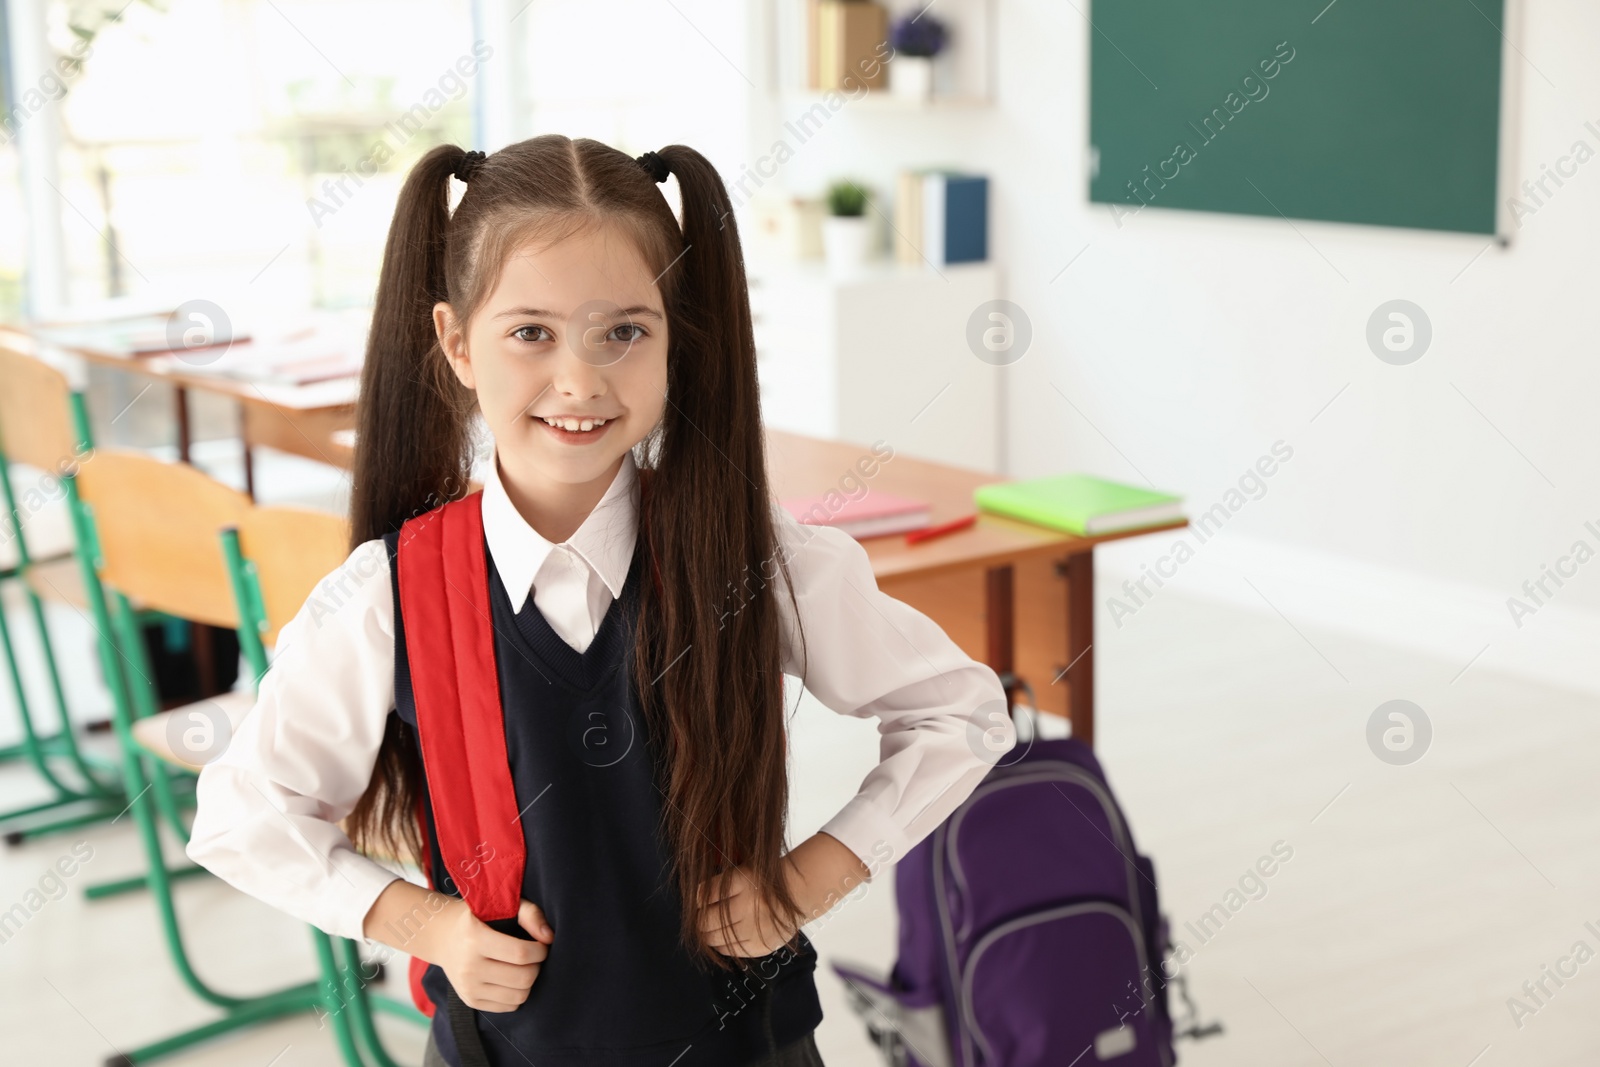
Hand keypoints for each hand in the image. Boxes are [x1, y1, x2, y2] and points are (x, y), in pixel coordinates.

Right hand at [364, 881, 552, 1012]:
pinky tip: (512, 979)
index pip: (521, 953)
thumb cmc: (480, 918)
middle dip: (537, 966)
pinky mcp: (470, 1001)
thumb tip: (549, 937)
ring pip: (518, 996)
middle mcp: (469, 967)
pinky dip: (517, 994)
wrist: (443, 937)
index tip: (542, 944)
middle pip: (523, 977)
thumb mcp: (501, 905)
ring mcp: (468, 988)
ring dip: (529, 982)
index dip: (540, 950)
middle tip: (535, 956)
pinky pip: (509, 1007)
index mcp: (475, 939)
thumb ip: (530, 914)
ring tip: (525, 967)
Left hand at [696, 832, 870, 957]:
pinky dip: (721, 945)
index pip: (704, 895)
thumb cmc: (766, 880)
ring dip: (707, 934)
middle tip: (700, 918)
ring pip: (714, 938)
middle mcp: (747, 906)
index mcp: (742, 881)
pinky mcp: (760, 945)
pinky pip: (730, 950)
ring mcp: (754, 928)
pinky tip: (723, 938)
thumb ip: (720, 883)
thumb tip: (694, 903)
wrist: (800, 892)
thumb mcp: (744, 870)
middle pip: (706, 920)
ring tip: (709, 929)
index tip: (700, 900)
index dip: (698, 899)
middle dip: (699, 920)